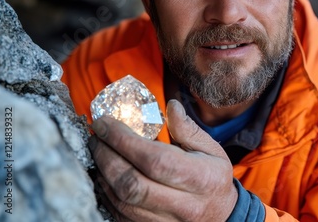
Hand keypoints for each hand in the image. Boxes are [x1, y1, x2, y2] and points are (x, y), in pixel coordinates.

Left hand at [88, 99, 237, 220]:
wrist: (221, 216)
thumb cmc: (213, 179)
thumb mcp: (212, 150)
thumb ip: (189, 129)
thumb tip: (171, 106)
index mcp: (200, 178)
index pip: (156, 160)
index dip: (125, 141)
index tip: (106, 124)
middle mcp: (183, 205)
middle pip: (133, 184)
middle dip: (107, 157)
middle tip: (96, 137)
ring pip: (123, 202)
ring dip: (103, 174)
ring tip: (98, 152)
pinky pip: (120, 215)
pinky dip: (106, 193)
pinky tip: (105, 175)